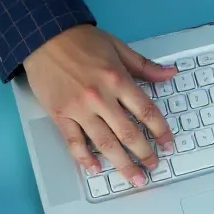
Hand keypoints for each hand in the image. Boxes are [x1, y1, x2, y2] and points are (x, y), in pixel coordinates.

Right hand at [23, 25, 176, 185]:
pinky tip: (96, 168)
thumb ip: (144, 65)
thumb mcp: (118, 47)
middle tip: (153, 166)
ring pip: (105, 143)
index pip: (146, 111)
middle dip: (144, 153)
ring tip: (134, 178)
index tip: (168, 144)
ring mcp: (80, 108)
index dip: (160, 131)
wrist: (43, 35)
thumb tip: (170, 74)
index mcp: (118, 79)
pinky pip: (74, 142)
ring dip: (122, 164)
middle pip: (128, 133)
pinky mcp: (61, 114)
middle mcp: (101, 97)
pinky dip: (85, 158)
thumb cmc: (80, 40)